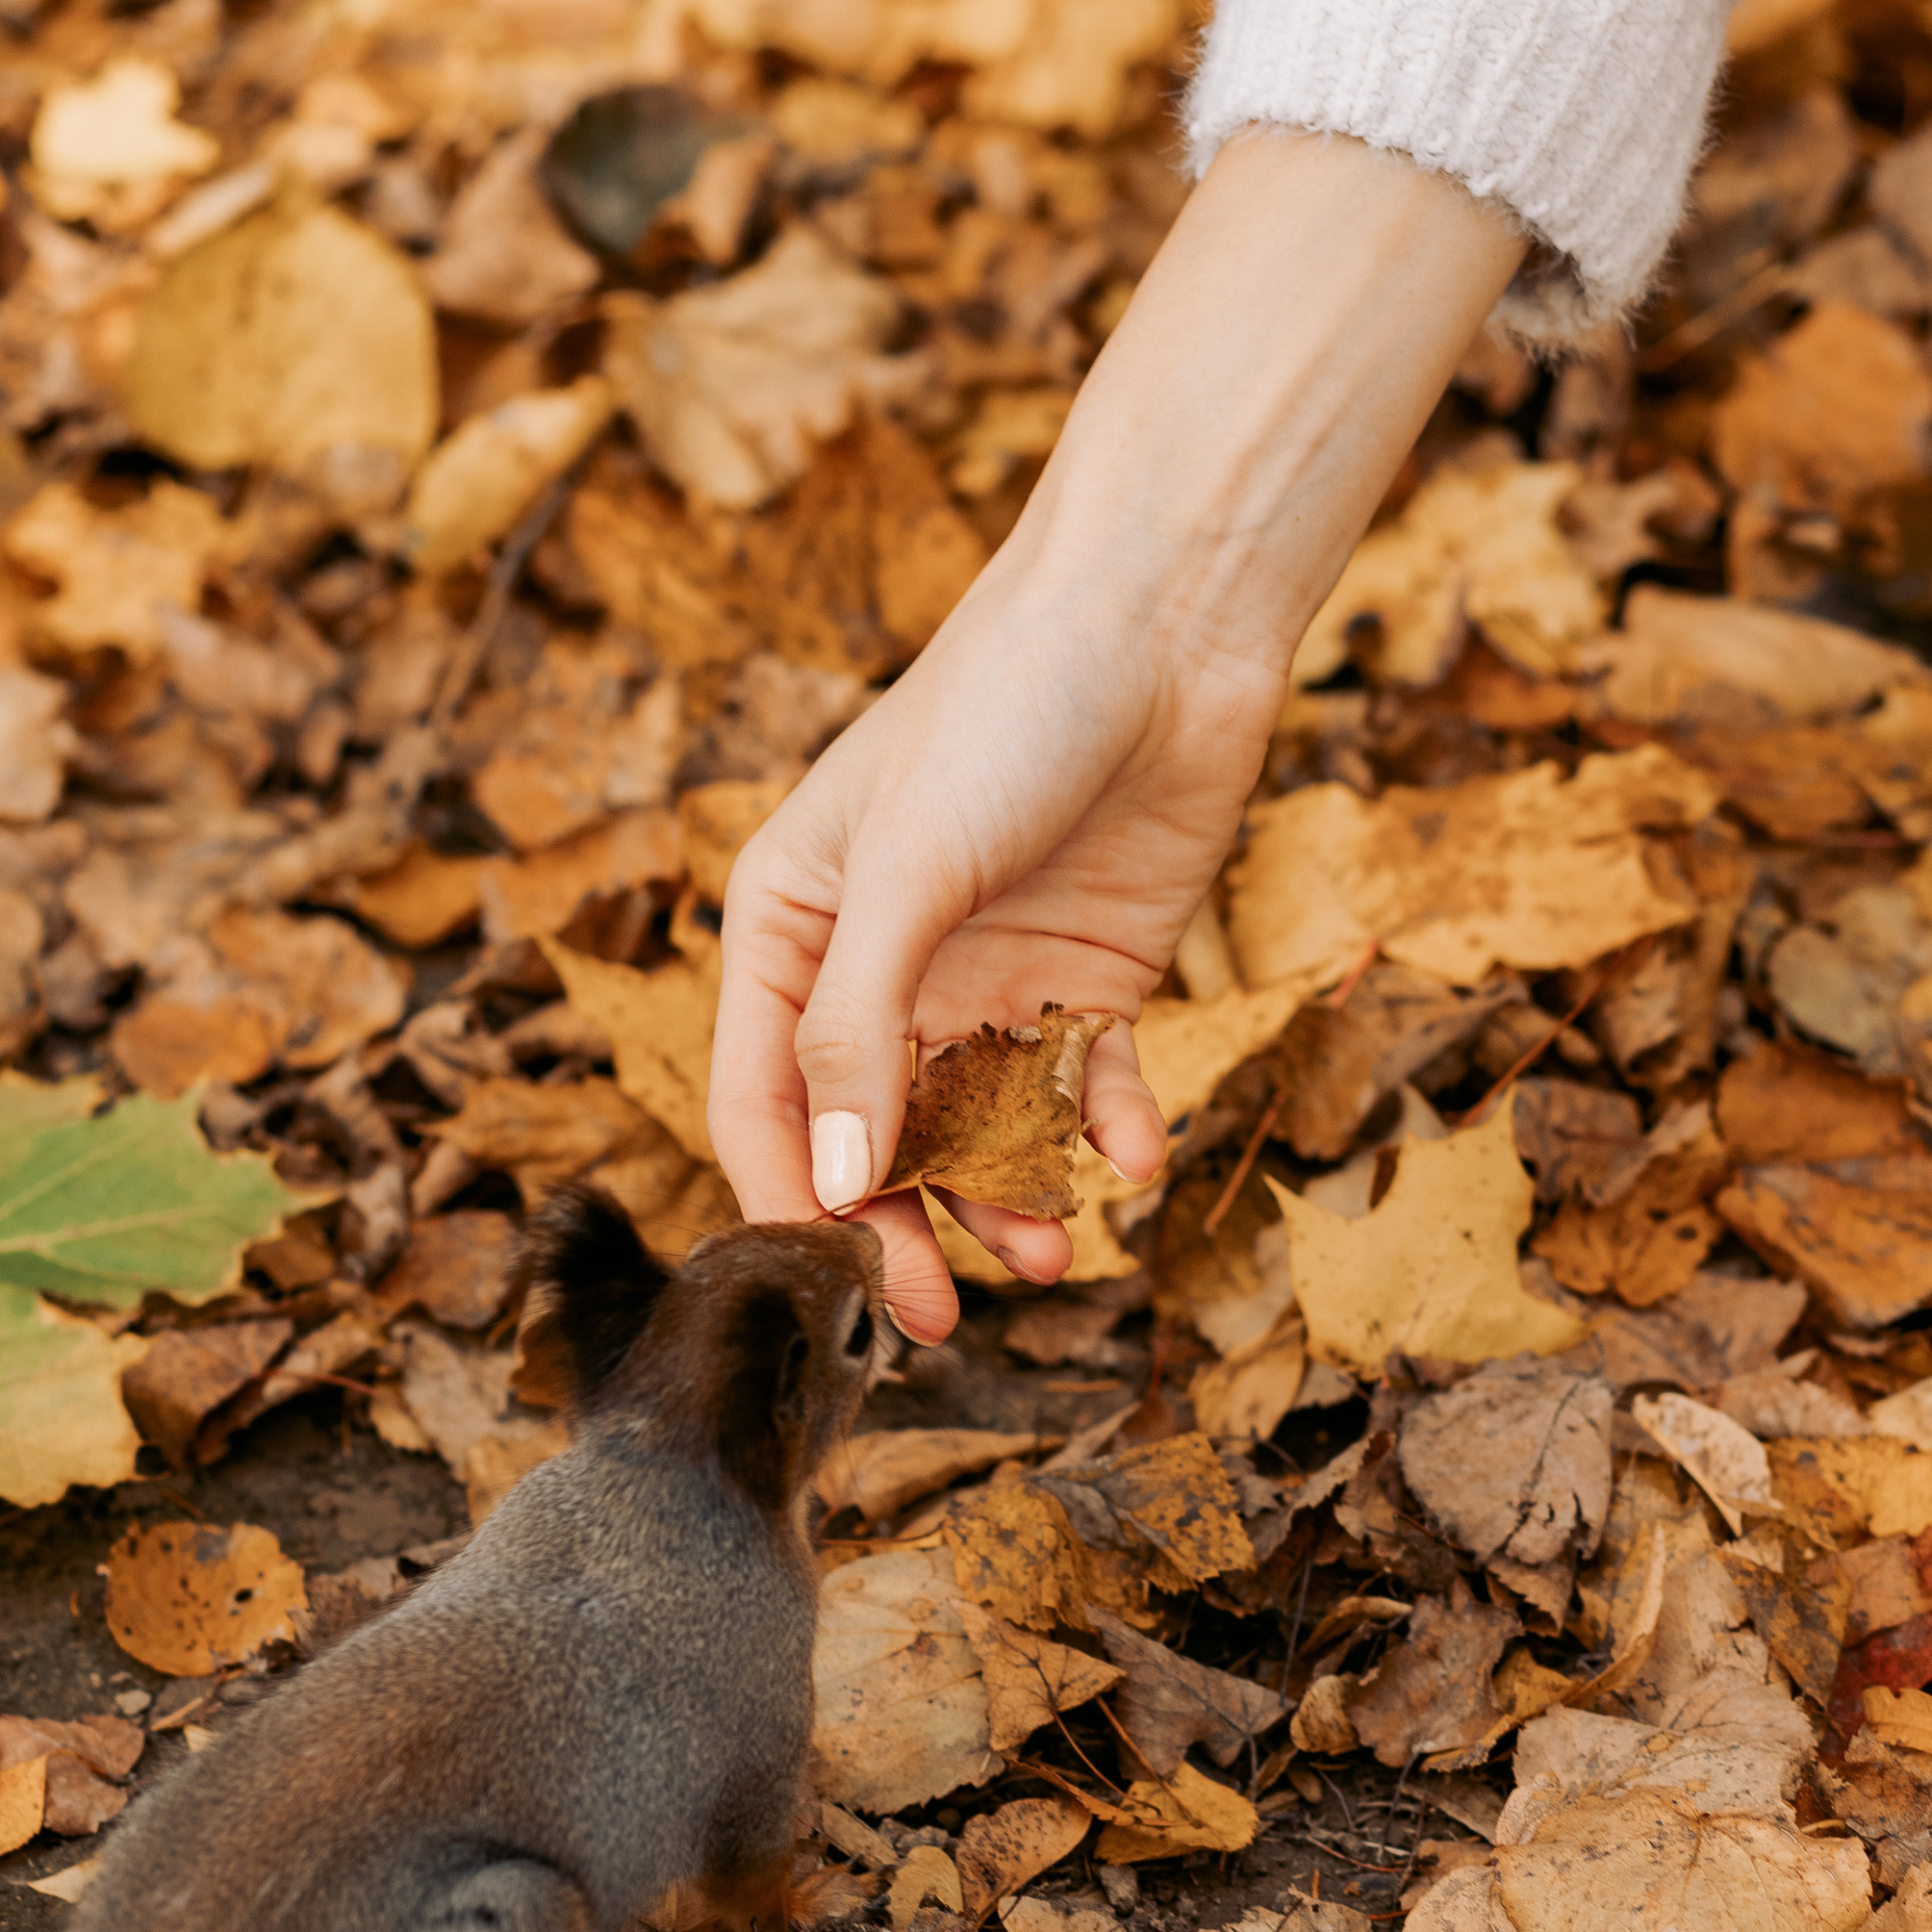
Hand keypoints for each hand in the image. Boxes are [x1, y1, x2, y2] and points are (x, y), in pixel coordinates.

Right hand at [706, 129, 1525, 1337]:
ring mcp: (987, 973)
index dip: (790, 1199)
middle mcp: (880, 963)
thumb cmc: (1008, 707)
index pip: (762, 1097)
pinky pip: (1083, 1084)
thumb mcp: (911, 871)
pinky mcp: (1092, 972)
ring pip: (978, 1126)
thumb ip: (863, 1030)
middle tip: (935, 1317)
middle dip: (899, 1225)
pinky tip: (1128, 1159)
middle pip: (869, 1132)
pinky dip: (1102, 1130)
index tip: (834, 1284)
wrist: (1169, 614)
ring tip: (1051, 1253)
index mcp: (790, 926)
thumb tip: (833, 1187)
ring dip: (1006, 1195)